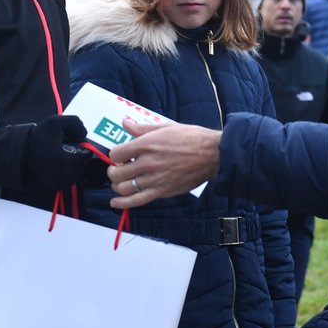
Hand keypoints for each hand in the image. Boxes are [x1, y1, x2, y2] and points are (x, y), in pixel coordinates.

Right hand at [22, 115, 89, 191]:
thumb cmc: (39, 138)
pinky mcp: (59, 187)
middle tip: (62, 148)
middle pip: (84, 162)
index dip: (79, 144)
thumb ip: (74, 123)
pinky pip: (71, 178)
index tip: (68, 141)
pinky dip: (67, 171)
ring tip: (59, 156)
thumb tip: (84, 132)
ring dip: (73, 163)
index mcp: (70, 161)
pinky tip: (56, 164)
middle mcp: (69, 176)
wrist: (21, 155)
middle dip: (77, 153)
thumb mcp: (55, 122)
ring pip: (79, 170)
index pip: (87, 152)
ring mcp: (64, 183)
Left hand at [106, 119, 220, 208]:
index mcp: (146, 144)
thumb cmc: (192, 138)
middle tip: (119, 169)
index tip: (121, 156)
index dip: (116, 155)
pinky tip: (115, 202)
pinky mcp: (162, 191)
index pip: (116, 154)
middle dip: (114, 171)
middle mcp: (147, 163)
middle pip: (116, 173)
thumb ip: (141, 128)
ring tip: (121, 182)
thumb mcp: (165, 127)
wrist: (212, 154)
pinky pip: (137, 201)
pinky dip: (123, 203)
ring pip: (124, 188)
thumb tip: (125, 123)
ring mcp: (154, 179)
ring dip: (117, 186)